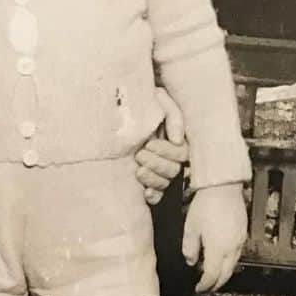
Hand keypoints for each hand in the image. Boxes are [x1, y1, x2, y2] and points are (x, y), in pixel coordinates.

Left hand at [136, 87, 188, 205]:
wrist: (114, 107)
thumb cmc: (138, 102)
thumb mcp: (158, 99)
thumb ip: (172, 115)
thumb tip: (176, 140)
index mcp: (174, 139)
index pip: (181, 153)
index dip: (167, 151)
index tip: (148, 143)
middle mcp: (168, 156)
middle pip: (174, 170)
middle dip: (157, 164)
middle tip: (139, 155)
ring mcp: (156, 169)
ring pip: (165, 183)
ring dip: (154, 179)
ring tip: (138, 171)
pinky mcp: (145, 181)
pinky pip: (157, 195)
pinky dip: (153, 196)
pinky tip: (145, 193)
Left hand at [182, 182, 245, 291]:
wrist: (223, 188)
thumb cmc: (205, 205)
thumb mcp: (190, 227)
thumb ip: (190, 247)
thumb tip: (191, 261)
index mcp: (217, 249)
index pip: (212, 275)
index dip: (205, 285)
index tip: (198, 288)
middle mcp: (232, 248)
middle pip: (226, 274)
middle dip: (216, 284)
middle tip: (207, 287)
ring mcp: (240, 241)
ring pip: (233, 265)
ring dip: (224, 274)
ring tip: (213, 276)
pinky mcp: (243, 234)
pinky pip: (237, 254)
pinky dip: (229, 262)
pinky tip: (222, 259)